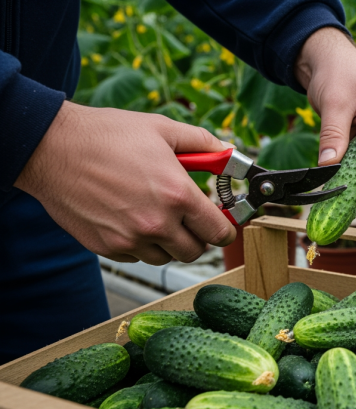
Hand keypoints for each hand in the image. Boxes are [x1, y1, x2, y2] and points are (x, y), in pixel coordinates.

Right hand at [14, 101, 236, 264]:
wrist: (51, 148)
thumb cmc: (106, 135)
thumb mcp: (164, 129)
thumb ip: (204, 144)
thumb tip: (230, 153)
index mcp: (178, 196)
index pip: (219, 232)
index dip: (225, 228)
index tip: (222, 223)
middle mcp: (156, 224)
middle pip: (195, 251)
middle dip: (197, 236)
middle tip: (189, 218)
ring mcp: (129, 239)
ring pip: (165, 257)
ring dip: (168, 241)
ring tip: (157, 213)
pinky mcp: (106, 247)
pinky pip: (136, 256)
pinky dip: (140, 243)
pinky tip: (131, 217)